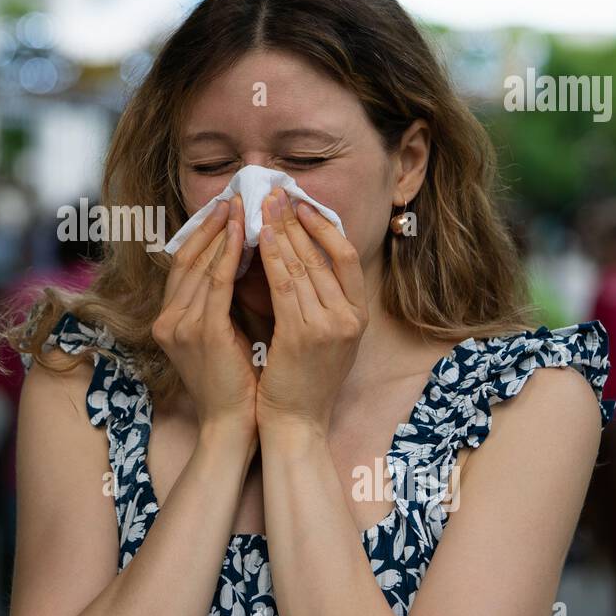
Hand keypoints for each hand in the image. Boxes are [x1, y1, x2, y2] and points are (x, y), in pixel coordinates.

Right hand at [152, 195, 258, 456]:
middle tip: (233, 195)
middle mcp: (167, 319)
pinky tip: (246, 233)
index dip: (202, 234)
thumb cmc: (236, 382)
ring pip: (202, 264)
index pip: (183, 265)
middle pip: (187, 257)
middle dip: (211, 224)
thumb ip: (222, 302)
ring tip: (242, 205)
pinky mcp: (201, 332)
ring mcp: (180, 325)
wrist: (233, 425)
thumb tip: (242, 260)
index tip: (224, 208)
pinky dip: (230, 254)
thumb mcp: (222, 335)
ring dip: (223, 231)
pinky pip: (217, 282)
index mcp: (169, 320)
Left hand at [254, 189, 367, 439]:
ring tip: (262, 207)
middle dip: (296, 220)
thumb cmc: (300, 380)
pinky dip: (270, 258)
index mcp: (358, 315)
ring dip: (280, 231)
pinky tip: (258, 238)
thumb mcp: (321, 334)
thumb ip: (315, 299)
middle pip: (323, 254)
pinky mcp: (303, 336)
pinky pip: (284, 286)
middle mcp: (350, 318)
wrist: (295, 423)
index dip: (324, 225)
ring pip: (303, 265)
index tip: (301, 203)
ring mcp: (330, 326)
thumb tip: (293, 252)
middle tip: (275, 193)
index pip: (346, 256)